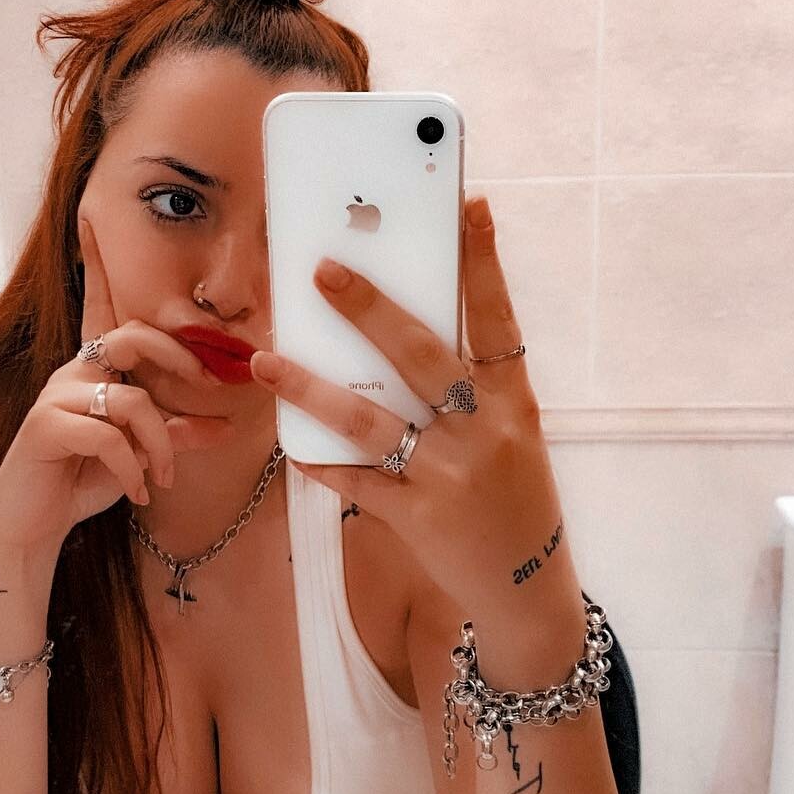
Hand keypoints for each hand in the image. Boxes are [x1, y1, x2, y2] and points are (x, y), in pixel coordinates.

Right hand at [0, 214, 235, 552]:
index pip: (105, 308)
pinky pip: (109, 437)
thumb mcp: (138, 456)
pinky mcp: (44, 428)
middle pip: (132, 336)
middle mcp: (74, 372)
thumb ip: (175, 434)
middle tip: (210, 387)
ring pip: (132, 400)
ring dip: (161, 444)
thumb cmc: (81, 482)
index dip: (99, 265)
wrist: (32, 526)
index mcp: (95, 369)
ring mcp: (55, 397)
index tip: (93, 221)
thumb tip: (224, 424)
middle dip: (177, 356)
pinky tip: (136, 492)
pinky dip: (132, 468)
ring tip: (161, 478)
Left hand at [248, 195, 559, 609]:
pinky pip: (354, 480)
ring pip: (367, 420)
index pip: (497, 320)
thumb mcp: (509, 434)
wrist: (527, 588)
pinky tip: (289, 446)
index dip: (483, 263)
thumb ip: (467, 388)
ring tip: (266, 360)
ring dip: (311, 387)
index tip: (469, 205)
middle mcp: (484, 433)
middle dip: (370, 310)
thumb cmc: (512, 496)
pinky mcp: (416, 518)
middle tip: (323, 268)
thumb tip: (395, 332)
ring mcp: (449, 476)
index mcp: (514, 402)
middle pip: (419, 357)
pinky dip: (320, 461)